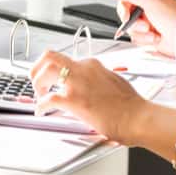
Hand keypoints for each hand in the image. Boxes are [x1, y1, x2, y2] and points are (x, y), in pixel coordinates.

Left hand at [29, 49, 147, 144]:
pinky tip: (41, 111)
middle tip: (37, 81)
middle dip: (38, 68)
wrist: (138, 118)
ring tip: (38, 95)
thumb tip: (93, 87)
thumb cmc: (132, 106)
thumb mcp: (115, 83)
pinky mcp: (73, 100)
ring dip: (37, 82)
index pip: (68, 61)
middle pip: (50, 57)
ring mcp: (77, 83)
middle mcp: (83, 69)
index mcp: (93, 65)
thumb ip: (100, 81)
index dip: (57, 71)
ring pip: (45, 71)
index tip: (53, 80)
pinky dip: (41, 105)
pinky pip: (48, 99)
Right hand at [109, 0, 175, 57]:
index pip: (126, 0)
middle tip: (146, 26)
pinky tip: (156, 38)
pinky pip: (136, 39)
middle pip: (126, 16)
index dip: (124, 9)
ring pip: (130, 29)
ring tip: (154, 33)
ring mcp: (148, 22)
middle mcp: (147, 8)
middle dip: (135, 24)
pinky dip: (145, 40)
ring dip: (141, 33)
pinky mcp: (149, 35)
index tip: (127, 17)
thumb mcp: (150, 0)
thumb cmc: (174, 17)